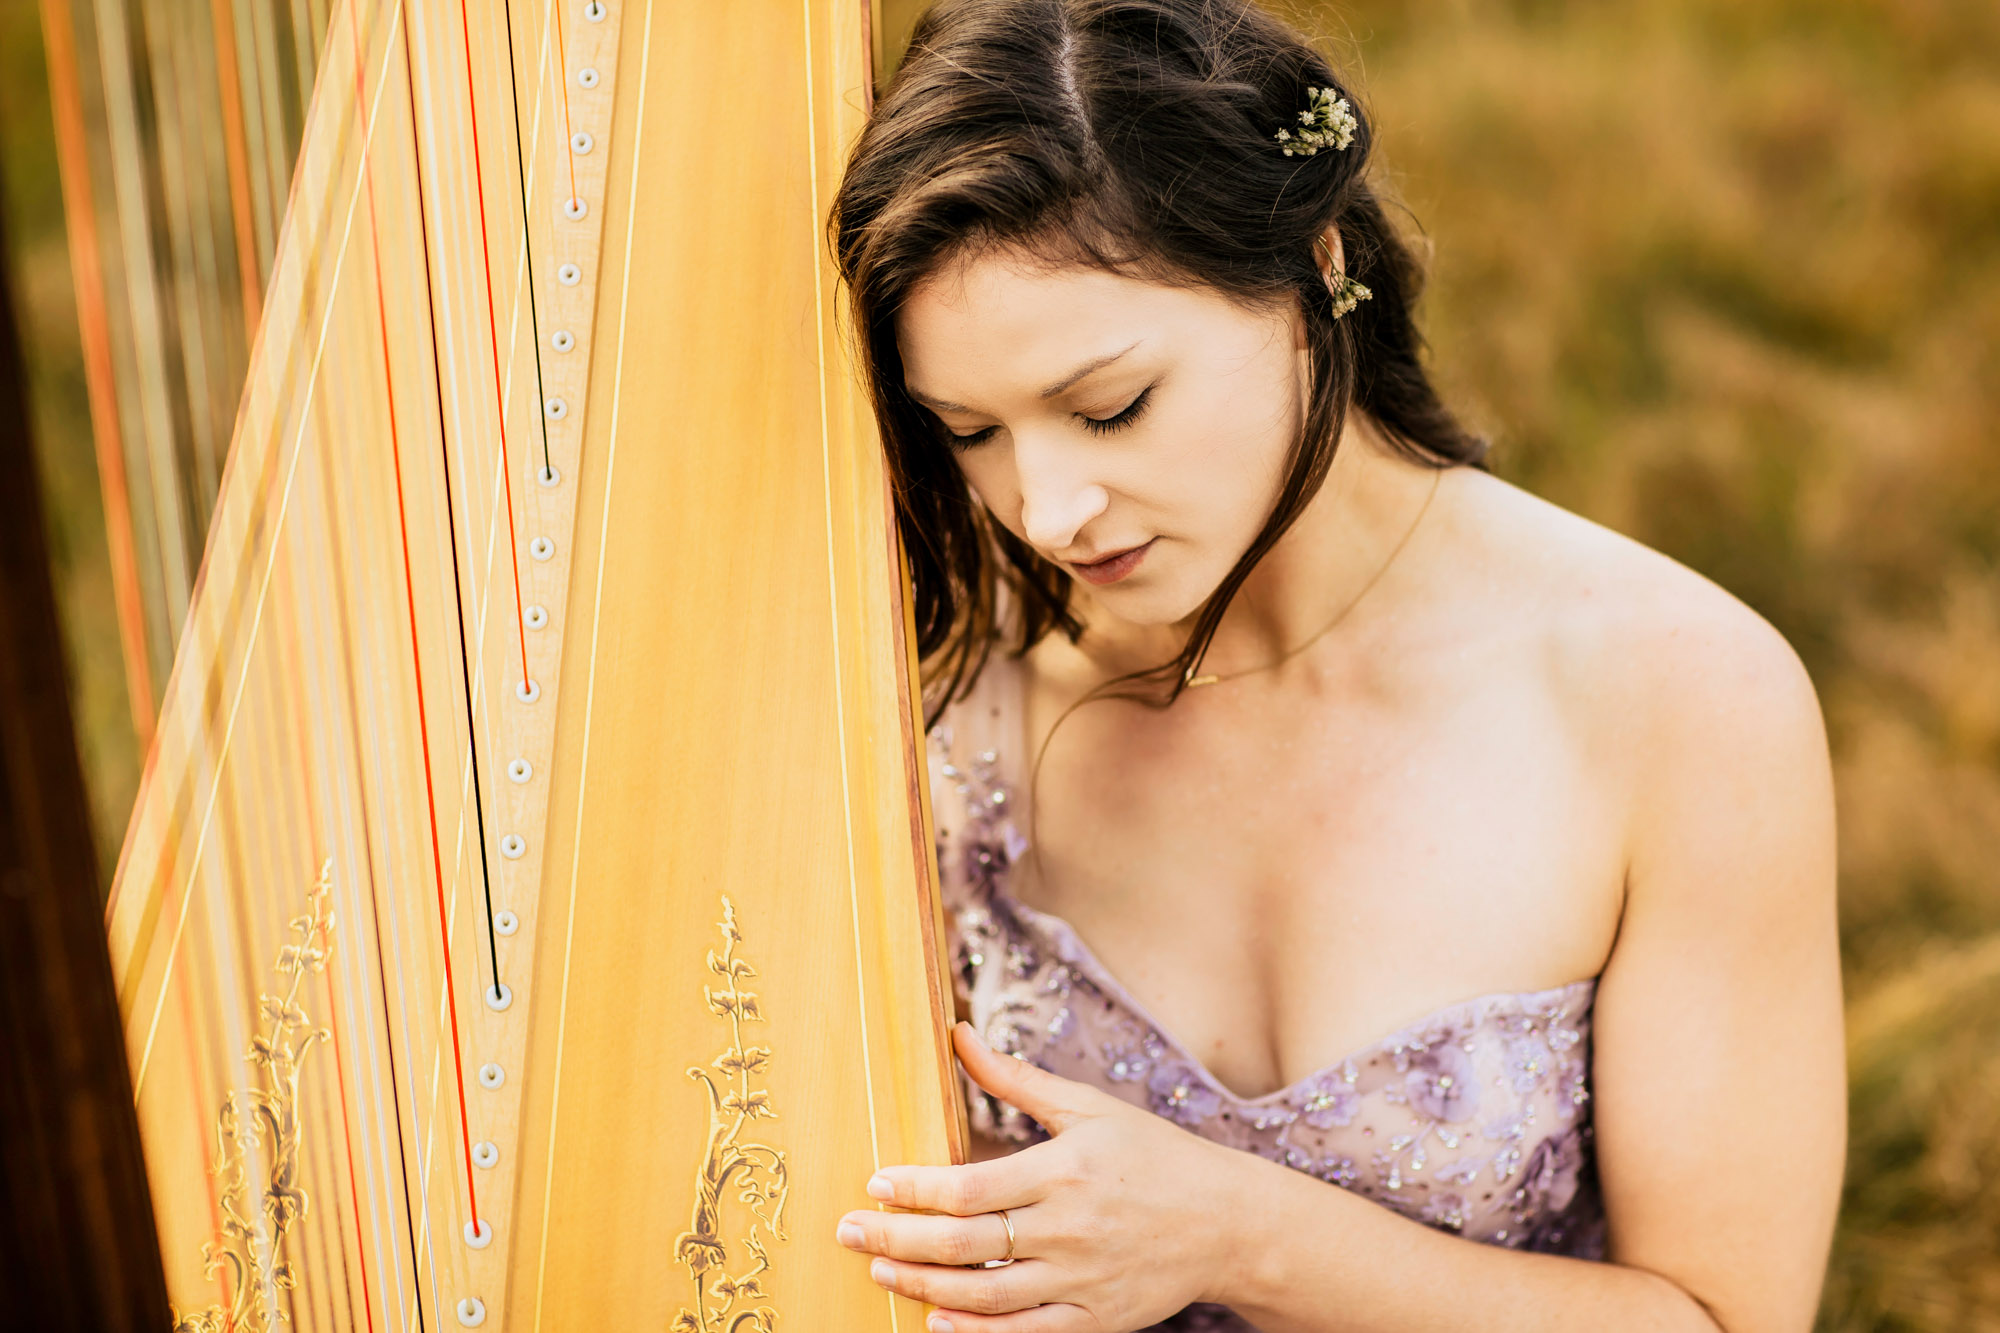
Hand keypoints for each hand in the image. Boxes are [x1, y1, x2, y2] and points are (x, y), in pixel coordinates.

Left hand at [835, 1021, 1254, 1330]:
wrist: (1225, 1223)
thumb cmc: (1152, 1154)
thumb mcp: (1087, 1107)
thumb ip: (1014, 1079)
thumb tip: (956, 1032)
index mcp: (1065, 1170)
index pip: (969, 1188)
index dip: (914, 1189)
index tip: (874, 1184)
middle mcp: (1069, 1230)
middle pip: (963, 1245)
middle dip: (895, 1240)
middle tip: (848, 1231)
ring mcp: (1080, 1282)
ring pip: (982, 1296)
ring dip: (922, 1285)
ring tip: (882, 1271)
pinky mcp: (1094, 1322)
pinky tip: (935, 1319)